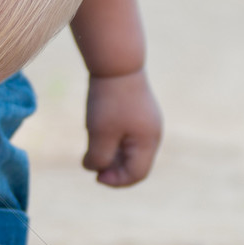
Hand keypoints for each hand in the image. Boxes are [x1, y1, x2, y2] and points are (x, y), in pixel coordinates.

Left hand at [82, 69, 161, 186]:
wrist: (116, 64)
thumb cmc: (109, 100)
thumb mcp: (100, 133)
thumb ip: (98, 157)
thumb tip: (94, 170)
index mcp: (148, 142)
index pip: (137, 174)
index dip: (116, 181)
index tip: (95, 176)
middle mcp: (153, 134)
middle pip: (135, 164)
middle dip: (113, 169)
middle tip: (91, 163)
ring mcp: (148, 122)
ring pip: (130, 150)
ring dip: (112, 155)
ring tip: (92, 149)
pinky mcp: (139, 112)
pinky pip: (128, 136)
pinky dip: (114, 141)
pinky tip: (97, 134)